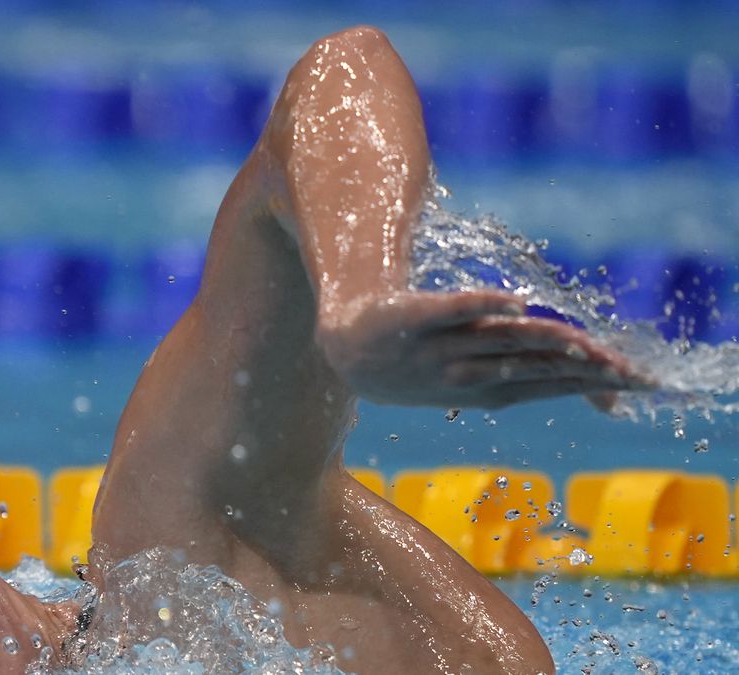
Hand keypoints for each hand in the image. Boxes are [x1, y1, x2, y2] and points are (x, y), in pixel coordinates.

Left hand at [317, 290, 651, 408]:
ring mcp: (435, 347)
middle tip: (627, 370)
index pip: (551, 383)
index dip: (594, 383)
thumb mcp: (484, 380)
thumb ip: (543, 378)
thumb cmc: (426, 363)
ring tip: (582, 342)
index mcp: (489, 387)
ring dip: (540, 340)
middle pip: (531, 365)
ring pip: (497, 341)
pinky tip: (510, 301)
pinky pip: (444, 310)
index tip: (639, 382)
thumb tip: (607, 400)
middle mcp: (466, 371)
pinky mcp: (406, 317)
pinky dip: (477, 306)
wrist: (346, 352)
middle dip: (579, 368)